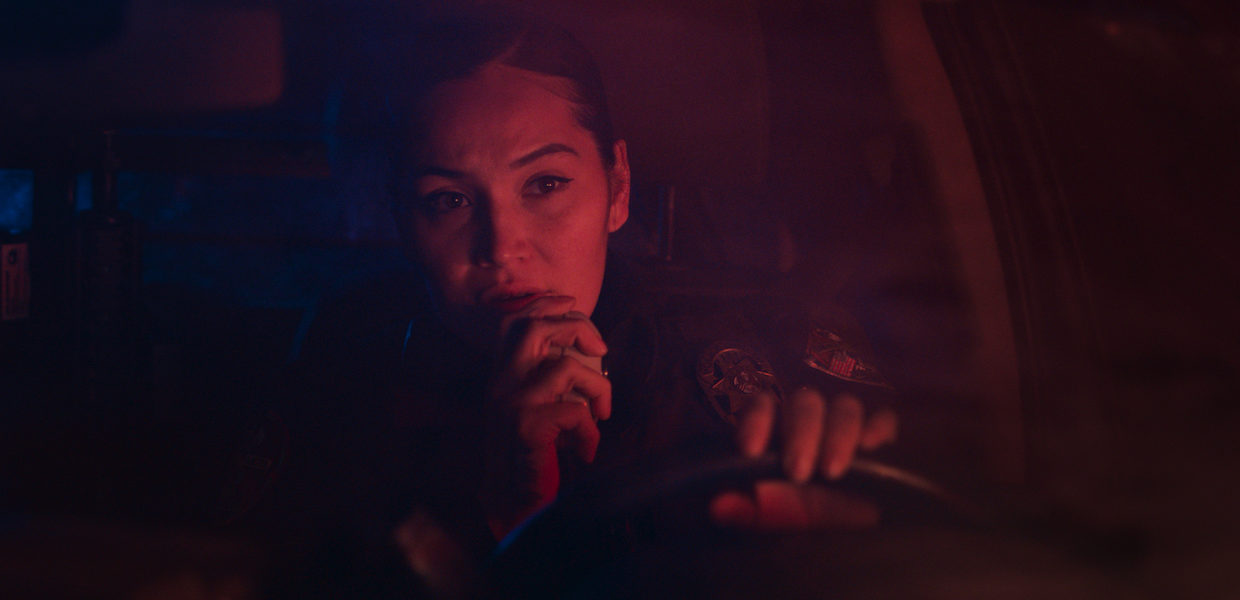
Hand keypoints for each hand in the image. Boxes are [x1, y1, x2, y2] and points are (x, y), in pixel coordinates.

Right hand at [480, 295, 610, 538]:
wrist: (512, 508)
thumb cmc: (531, 460)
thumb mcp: (536, 412)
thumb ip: (549, 382)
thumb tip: (587, 354)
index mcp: (501, 378)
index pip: (515, 323)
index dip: (544, 305)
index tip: (572, 302)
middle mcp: (500, 385)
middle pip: (534, 327)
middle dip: (576, 327)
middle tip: (600, 348)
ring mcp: (510, 404)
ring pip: (565, 368)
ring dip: (596, 390)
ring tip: (600, 416)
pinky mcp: (526, 426)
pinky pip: (575, 411)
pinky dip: (590, 432)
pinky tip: (585, 450)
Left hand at [710, 388, 897, 529]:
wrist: (843, 535)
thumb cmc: (796, 518)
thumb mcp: (767, 521)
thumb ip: (744, 511)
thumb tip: (718, 506)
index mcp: (776, 430)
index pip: (763, 406)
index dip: (756, 422)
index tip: (750, 452)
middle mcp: (810, 420)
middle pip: (805, 404)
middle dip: (801, 435)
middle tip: (797, 472)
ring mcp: (847, 425)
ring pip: (845, 406)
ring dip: (839, 435)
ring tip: (833, 470)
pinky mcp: (881, 436)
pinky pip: (885, 418)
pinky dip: (878, 427)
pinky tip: (872, 447)